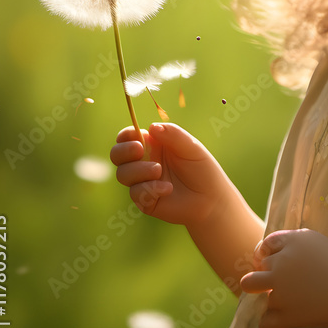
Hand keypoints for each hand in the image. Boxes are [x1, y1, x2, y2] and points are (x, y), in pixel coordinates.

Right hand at [109, 122, 228, 225]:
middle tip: (139, 151)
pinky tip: (167, 188)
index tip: (136, 137)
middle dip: (123, 151)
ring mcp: (142, 181)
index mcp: (152, 145)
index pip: (128, 137)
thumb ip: (173, 134)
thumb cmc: (202, 169)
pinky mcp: (144, 200)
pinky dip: (150, 189)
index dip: (125, 136)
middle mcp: (143, 162)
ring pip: (123, 174)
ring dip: (139, 170)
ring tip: (159, 171)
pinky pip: (135, 193)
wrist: (210, 199)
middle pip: (117, 155)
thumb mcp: (191, 147)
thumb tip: (151, 127)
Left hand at [239, 228, 327, 327]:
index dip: (265, 256)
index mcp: (288, 244)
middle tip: (277, 284)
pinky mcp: (286, 316)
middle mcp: (279, 266)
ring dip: (267, 297)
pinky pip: (264, 322)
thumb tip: (266, 253)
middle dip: (260, 279)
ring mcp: (280, 292)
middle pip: (252, 274)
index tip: (276, 264)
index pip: (263, 247)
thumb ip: (288, 242)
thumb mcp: (311, 240)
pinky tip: (284, 317)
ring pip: (254, 294)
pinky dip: (271, 322)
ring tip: (285, 300)